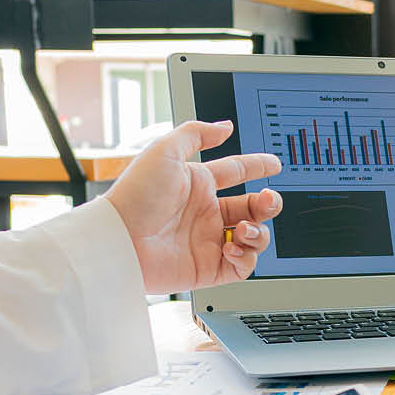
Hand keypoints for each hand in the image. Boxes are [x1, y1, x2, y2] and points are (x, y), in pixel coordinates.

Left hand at [105, 120, 283, 293]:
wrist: (120, 239)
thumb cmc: (135, 196)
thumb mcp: (164, 151)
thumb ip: (196, 133)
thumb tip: (225, 126)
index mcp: (198, 185)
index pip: (235, 172)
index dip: (256, 167)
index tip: (274, 163)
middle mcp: (205, 213)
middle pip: (251, 208)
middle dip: (267, 204)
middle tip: (266, 201)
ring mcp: (208, 241)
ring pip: (253, 237)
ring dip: (258, 232)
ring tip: (243, 229)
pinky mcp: (208, 268)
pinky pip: (242, 267)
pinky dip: (245, 257)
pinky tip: (231, 246)